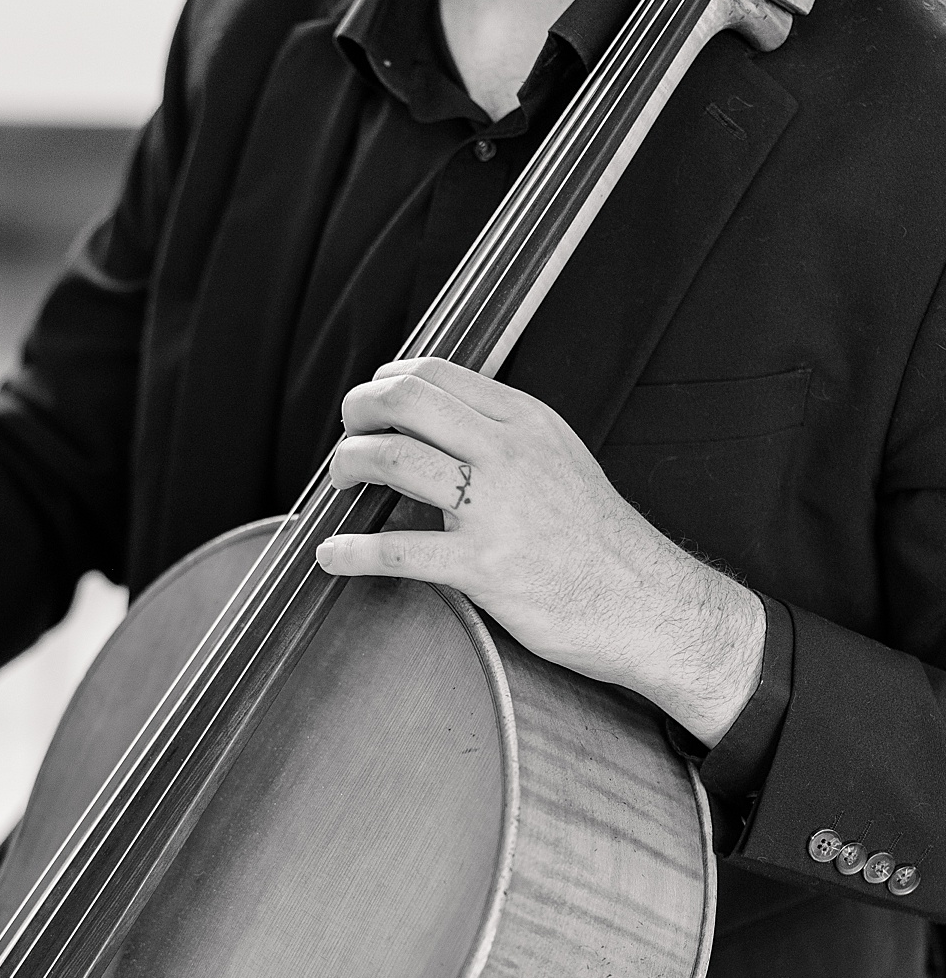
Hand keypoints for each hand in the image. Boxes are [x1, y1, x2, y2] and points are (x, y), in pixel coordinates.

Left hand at [316, 356, 765, 746]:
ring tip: (339, 486)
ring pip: (393, 459)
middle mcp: (510, 453)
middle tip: (346, 440)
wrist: (646, 604)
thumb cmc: (599, 542)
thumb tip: (438, 428)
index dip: (386, 384)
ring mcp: (497, 508)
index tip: (370, 408)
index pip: (436, 373)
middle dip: (357, 413)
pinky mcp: (484, 567)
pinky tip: (332, 555)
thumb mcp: (560, 461)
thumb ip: (505, 438)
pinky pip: (397, 550)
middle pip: (406, 401)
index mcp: (527, 421)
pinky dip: (351, 551)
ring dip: (347, 467)